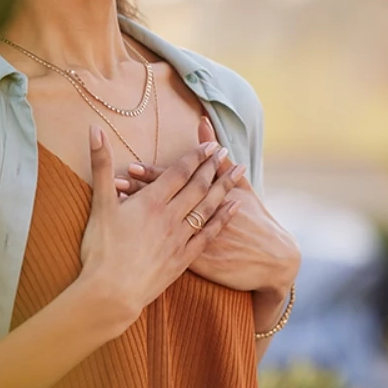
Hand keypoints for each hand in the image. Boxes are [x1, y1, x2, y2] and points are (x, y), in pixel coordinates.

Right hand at [76, 125, 242, 333]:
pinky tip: (234, 208)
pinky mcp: (183, 259)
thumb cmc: (101, 249)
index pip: (178, 173)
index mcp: (151, 202)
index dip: (195, 157)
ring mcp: (180, 238)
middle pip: (198, 187)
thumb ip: (101, 165)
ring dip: (224, 187)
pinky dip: (223, 218)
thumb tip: (94, 129)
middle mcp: (170, 217)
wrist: (112, 293)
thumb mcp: (99, 204)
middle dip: (213, 167)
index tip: (210, 145)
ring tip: (238, 172)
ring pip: (208, 207)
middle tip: (226, 152)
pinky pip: (209, 234)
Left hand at [115, 117, 300, 297]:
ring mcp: (195, 242)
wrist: (272, 260)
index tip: (131, 165)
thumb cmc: (256, 221)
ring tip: (116, 205)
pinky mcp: (194, 263)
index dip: (153, 175)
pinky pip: (164, 251)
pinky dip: (146, 243)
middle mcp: (198, 219)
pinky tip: (127, 238)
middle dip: (138, 193)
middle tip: (115, 182)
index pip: (176, 183)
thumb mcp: (242, 188)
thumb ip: (219, 160)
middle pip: (164, 203)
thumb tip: (203, 124)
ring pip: (159, 226)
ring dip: (137, 216)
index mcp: (208, 198)